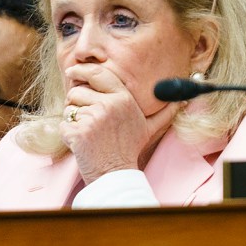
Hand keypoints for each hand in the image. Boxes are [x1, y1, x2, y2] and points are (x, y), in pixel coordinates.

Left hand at [59, 64, 181, 183]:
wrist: (115, 174)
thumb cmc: (129, 149)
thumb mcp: (149, 128)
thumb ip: (164, 112)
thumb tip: (182, 101)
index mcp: (123, 98)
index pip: (98, 73)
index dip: (82, 70)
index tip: (73, 71)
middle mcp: (109, 104)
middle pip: (78, 90)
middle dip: (76, 101)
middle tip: (84, 116)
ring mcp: (92, 118)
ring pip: (69, 107)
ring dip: (72, 119)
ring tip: (88, 132)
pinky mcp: (78, 131)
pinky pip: (63, 124)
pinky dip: (68, 134)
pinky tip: (82, 143)